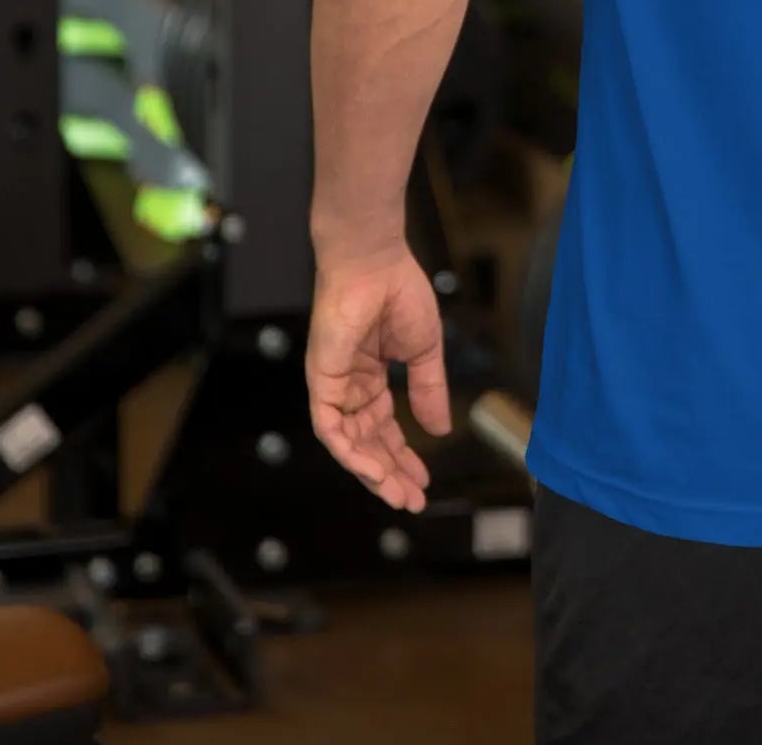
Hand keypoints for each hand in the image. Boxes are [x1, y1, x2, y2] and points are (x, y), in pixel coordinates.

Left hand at [306, 244, 451, 510]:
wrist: (374, 261)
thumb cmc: (398, 292)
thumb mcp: (423, 350)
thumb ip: (429, 390)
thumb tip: (441, 430)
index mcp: (371, 376)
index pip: (384, 427)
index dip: (403, 455)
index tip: (423, 481)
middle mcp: (348, 386)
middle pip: (367, 442)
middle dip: (390, 473)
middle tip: (412, 500)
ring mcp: (333, 385)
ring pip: (348, 443)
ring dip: (372, 471)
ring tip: (397, 494)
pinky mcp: (321, 381)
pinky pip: (331, 428)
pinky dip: (350, 452)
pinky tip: (374, 470)